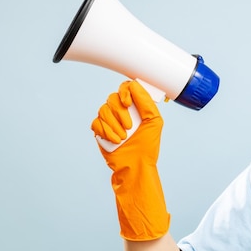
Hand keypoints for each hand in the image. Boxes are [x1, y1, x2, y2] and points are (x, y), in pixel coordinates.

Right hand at [91, 80, 169, 240]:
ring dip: (114, 125)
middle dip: (120, 113)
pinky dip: (106, 132)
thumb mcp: (154, 122)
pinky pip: (96, 123)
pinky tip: (115, 141)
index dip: (124, 91)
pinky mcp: (100, 131)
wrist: (135, 165)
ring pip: (103, 110)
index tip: (128, 103)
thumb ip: (147, 102)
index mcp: (135, 107)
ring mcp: (109, 121)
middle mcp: (121, 111)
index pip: (126, 88)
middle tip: (129, 127)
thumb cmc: (147, 146)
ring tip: (123, 137)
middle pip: (112, 98)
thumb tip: (135, 85)